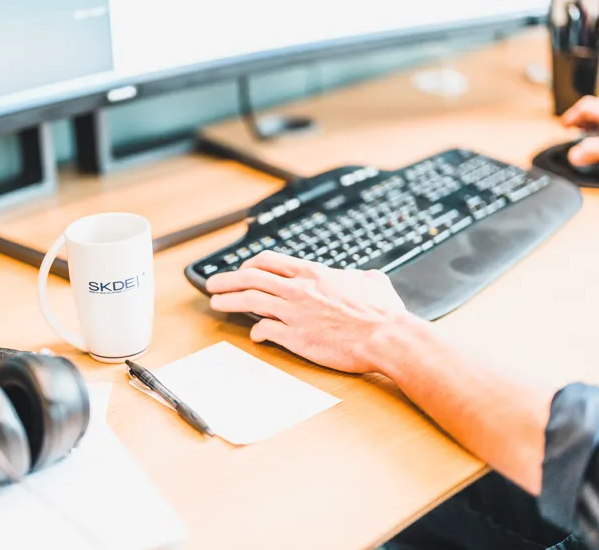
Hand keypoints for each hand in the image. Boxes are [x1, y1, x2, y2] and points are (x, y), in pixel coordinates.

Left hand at [205, 251, 420, 374]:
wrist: (385, 336)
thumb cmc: (382, 313)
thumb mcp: (373, 282)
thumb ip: (361, 278)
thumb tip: (365, 278)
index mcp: (313, 273)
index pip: (269, 261)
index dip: (250, 264)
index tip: (242, 269)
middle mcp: (297, 289)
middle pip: (250, 278)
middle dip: (227, 280)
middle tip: (213, 284)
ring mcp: (293, 313)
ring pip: (249, 301)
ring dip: (229, 301)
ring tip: (216, 304)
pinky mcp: (294, 337)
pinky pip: (265, 330)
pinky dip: (255, 331)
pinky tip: (253, 334)